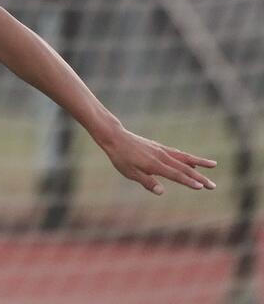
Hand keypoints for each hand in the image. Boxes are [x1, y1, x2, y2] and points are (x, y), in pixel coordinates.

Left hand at [100, 126, 216, 194]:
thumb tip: (162, 192)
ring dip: (199, 163)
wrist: (115, 137)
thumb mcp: (129, 172)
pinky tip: (193, 162)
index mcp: (154, 164)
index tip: (201, 187)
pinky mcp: (159, 147)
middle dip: (199, 177)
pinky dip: (187, 158)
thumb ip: (146, 182)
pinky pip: (177, 153)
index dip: (188, 181)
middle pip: (184, 168)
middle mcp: (161, 156)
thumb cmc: (120, 157)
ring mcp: (161, 150)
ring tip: (213, 165)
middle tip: (213, 186)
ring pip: (184, 157)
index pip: (175, 174)